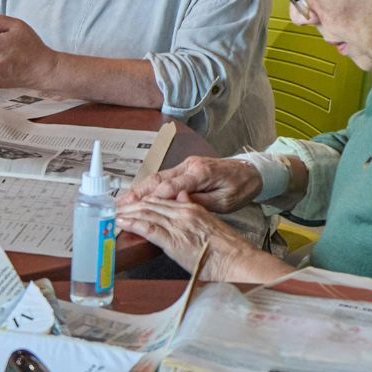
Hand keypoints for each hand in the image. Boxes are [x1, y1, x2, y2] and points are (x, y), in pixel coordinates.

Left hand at [116, 194, 272, 282]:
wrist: (238, 261)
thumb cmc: (227, 249)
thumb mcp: (210, 223)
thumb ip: (194, 209)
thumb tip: (183, 197)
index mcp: (192, 208)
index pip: (161, 200)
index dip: (143, 201)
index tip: (131, 203)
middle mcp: (183, 213)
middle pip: (150, 204)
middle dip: (130, 205)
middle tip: (115, 207)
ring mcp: (177, 226)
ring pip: (146, 213)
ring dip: (127, 213)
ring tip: (113, 214)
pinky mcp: (174, 240)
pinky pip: (148, 228)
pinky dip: (133, 224)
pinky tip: (122, 223)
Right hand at [118, 156, 261, 212]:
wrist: (251, 171)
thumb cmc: (240, 187)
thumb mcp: (225, 201)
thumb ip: (201, 202)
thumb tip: (178, 205)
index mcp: (201, 173)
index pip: (173, 185)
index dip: (155, 196)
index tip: (138, 206)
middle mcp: (190, 166)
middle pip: (159, 179)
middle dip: (138, 192)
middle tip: (121, 204)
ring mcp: (186, 165)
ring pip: (157, 177)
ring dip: (139, 189)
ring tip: (122, 201)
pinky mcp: (184, 168)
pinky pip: (163, 177)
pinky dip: (147, 186)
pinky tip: (136, 194)